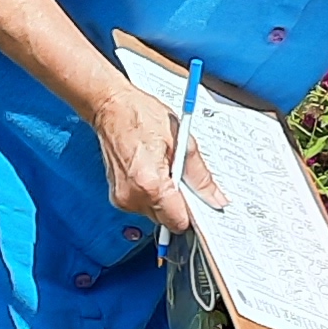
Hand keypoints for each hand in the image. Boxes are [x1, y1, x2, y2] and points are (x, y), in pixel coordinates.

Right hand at [94, 79, 229, 234]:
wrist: (111, 107)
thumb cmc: (141, 116)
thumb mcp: (182, 141)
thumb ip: (200, 176)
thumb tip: (215, 199)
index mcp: (149, 184)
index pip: (179, 221)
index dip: (194, 213)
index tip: (202, 205)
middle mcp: (132, 196)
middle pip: (168, 220)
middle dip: (180, 203)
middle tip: (181, 177)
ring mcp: (121, 198)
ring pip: (156, 214)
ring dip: (166, 199)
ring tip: (164, 170)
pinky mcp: (117, 196)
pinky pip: (144, 205)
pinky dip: (153, 194)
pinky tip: (153, 172)